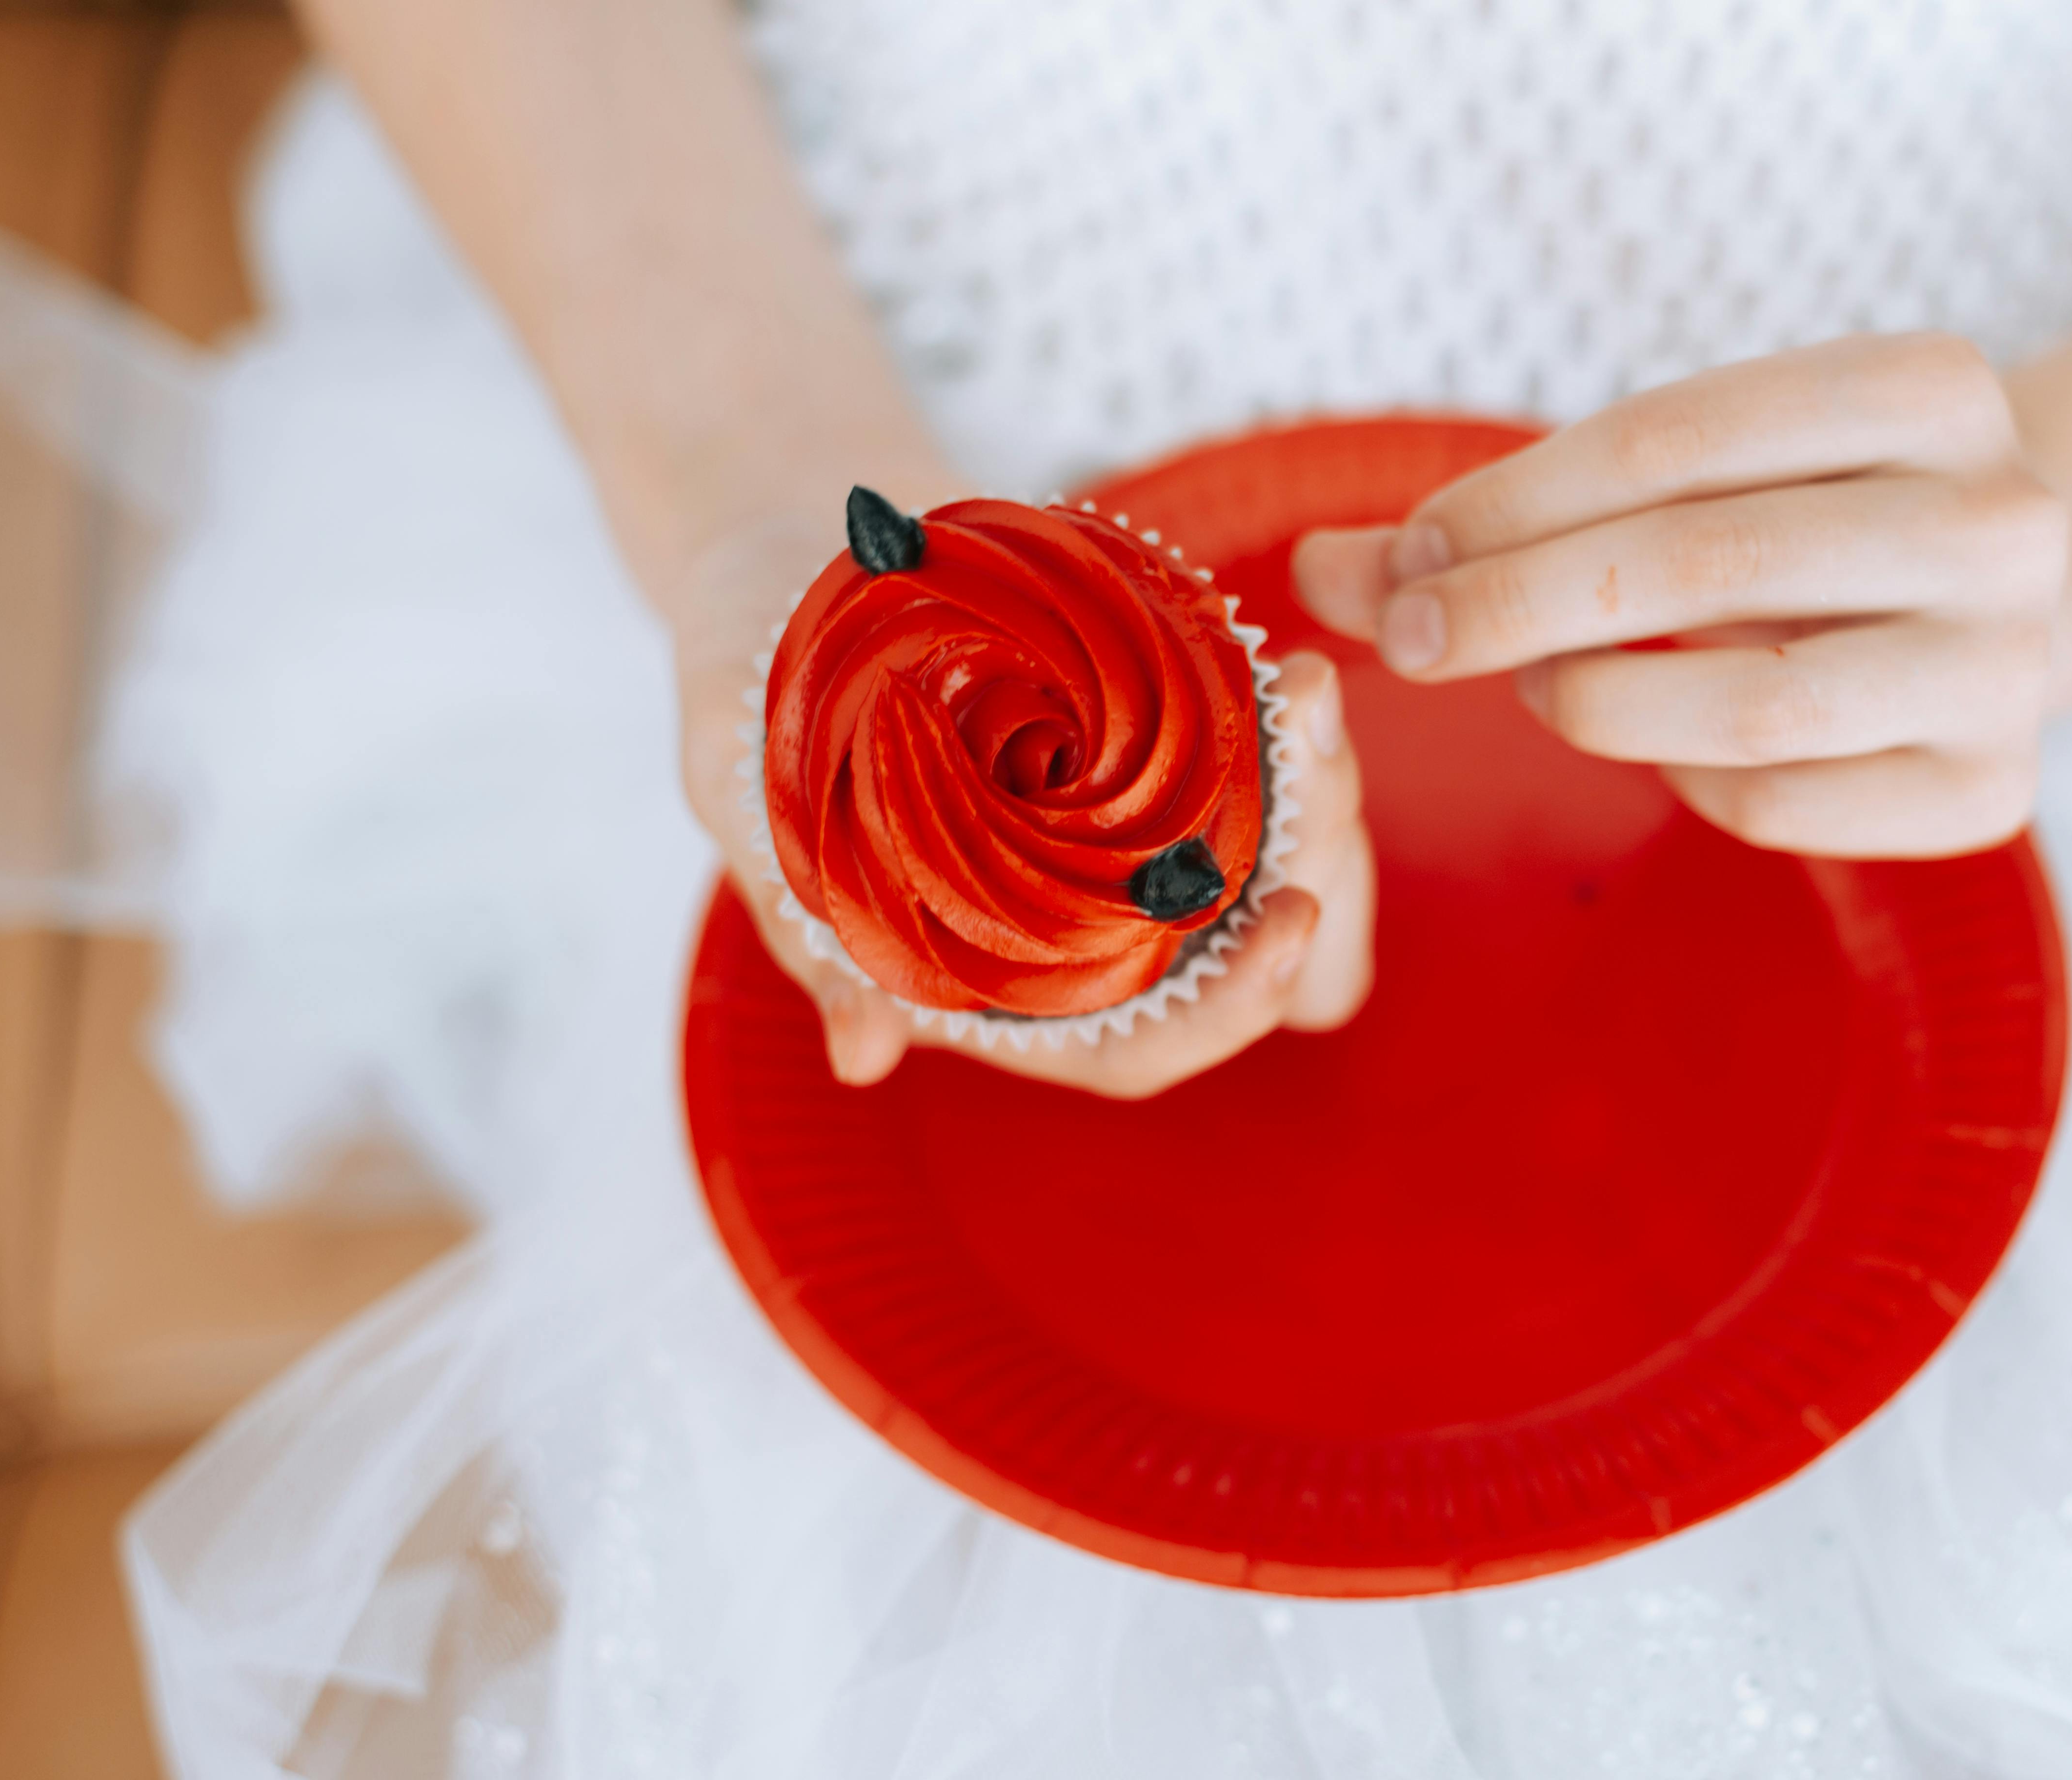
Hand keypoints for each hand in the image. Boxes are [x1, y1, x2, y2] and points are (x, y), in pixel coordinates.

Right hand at [673, 508, 1372, 1095]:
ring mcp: (1124, 832)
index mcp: (990, 978)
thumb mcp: (747, 795)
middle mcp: (1074, 920)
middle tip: (1325, 764)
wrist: (780, 556)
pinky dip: (1289, 731)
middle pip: (1241, 958)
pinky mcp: (1154, 743)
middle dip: (1314, 875)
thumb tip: (862, 1056)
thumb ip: (806, 927)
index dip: (1224, 1011)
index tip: (1289, 916)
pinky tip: (1295, 667)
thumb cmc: (746, 686)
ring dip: (1320, 793)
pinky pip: (1260, 767)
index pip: (1136, 1044)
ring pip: (1273, 861)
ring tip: (1312, 690)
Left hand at [1293, 334, 2066, 857]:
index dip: (1515, 501)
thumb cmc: (1793, 512)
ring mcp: (2008, 661)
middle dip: (1522, 602)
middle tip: (1415, 638)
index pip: (1677, 438)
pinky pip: (1781, 801)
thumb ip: (1495, 522)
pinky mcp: (1987, 789)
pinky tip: (1656, 737)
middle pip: (1707, 562)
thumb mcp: (1674, 474)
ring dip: (1599, 699)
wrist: (1990, 594)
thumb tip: (1309, 569)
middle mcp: (2002, 518)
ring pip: (1751, 701)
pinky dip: (1682, 777)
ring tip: (1539, 686)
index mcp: (1935, 385)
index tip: (1409, 556)